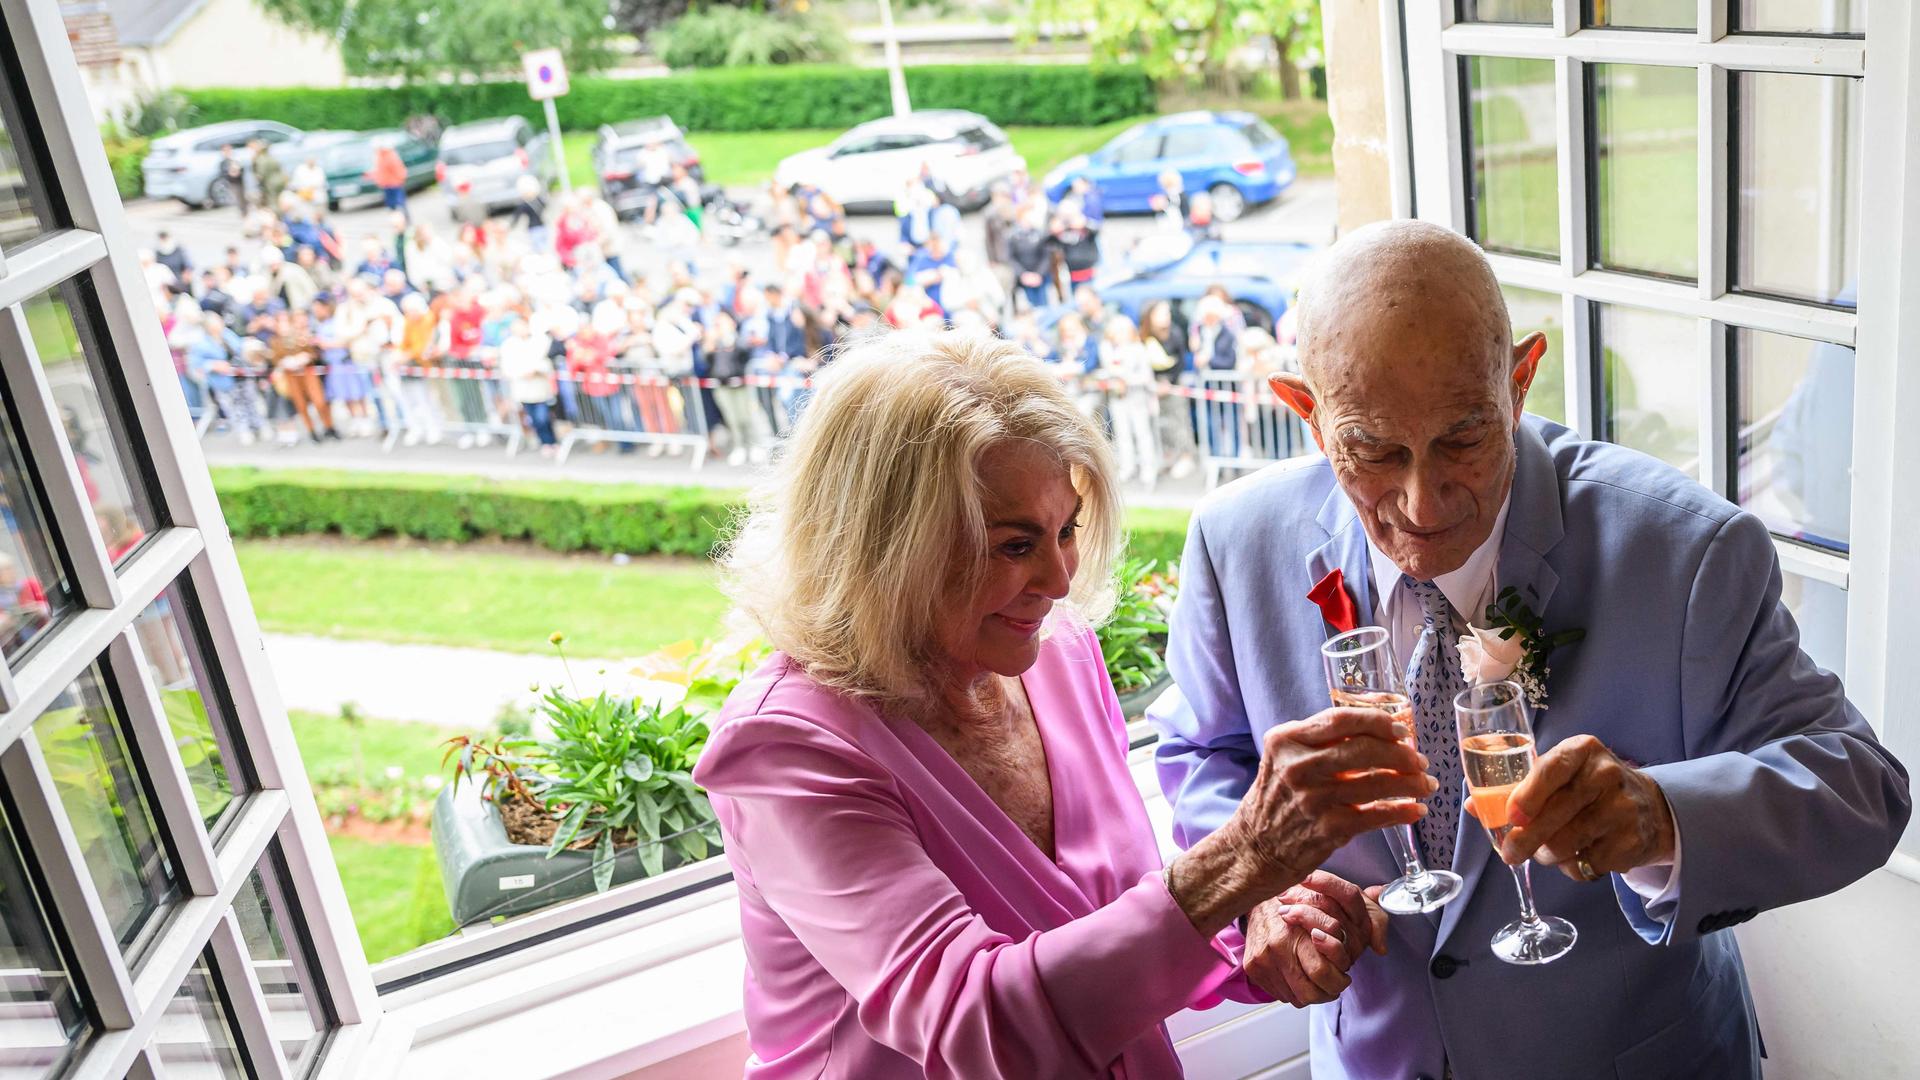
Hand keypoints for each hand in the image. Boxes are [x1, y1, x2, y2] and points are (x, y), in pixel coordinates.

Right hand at [1226, 709, 1435, 890]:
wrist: (1253, 848)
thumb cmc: (1277, 797)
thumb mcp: (1285, 757)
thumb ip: (1321, 740)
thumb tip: (1378, 727)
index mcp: (1287, 740)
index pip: (1341, 719)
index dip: (1377, 721)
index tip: (1400, 730)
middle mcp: (1298, 766)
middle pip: (1364, 750)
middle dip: (1402, 754)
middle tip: (1419, 761)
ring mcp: (1313, 799)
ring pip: (1376, 783)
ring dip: (1411, 784)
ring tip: (1426, 784)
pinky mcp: (1328, 830)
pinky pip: (1376, 816)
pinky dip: (1402, 812)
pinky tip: (1416, 810)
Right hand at [1243, 873, 1388, 1005]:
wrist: (1259, 897)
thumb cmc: (1303, 898)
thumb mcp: (1342, 900)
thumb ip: (1369, 919)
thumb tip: (1381, 946)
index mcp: (1302, 926)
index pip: (1326, 970)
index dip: (1340, 976)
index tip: (1344, 972)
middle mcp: (1280, 942)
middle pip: (1314, 987)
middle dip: (1330, 988)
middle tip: (1336, 982)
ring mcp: (1264, 955)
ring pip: (1298, 996)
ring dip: (1312, 993)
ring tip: (1318, 981)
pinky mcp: (1253, 965)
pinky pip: (1281, 994)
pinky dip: (1292, 990)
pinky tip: (1298, 976)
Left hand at [1491, 734, 1675, 880]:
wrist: (1646, 806)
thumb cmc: (1586, 787)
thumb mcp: (1559, 774)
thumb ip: (1518, 786)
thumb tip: (1473, 806)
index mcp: (1582, 750)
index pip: (1553, 768)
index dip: (1528, 795)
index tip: (1511, 817)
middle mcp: (1606, 774)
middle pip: (1556, 814)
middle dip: (1525, 839)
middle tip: (1510, 853)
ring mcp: (1622, 809)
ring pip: (1566, 844)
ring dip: (1546, 855)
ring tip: (1544, 851)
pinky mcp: (1631, 842)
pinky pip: (1585, 865)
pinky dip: (1571, 867)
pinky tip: (1575, 856)